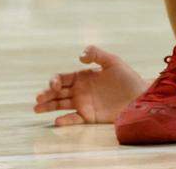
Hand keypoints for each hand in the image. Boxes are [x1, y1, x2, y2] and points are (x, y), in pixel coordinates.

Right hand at [33, 46, 147, 125]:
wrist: (138, 96)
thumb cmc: (127, 77)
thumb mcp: (112, 61)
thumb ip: (96, 54)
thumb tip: (79, 57)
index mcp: (83, 76)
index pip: (63, 78)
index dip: (55, 81)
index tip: (53, 85)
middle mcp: (80, 90)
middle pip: (58, 92)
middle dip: (46, 94)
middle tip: (37, 99)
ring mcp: (83, 103)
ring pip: (61, 105)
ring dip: (49, 107)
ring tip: (36, 109)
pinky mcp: (89, 116)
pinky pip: (74, 119)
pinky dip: (66, 120)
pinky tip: (57, 121)